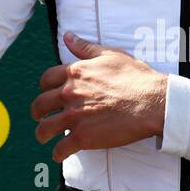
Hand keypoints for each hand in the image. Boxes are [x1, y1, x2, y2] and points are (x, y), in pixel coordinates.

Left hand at [30, 31, 167, 162]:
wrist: (152, 102)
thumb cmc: (135, 77)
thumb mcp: (109, 55)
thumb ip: (85, 48)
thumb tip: (67, 36)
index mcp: (74, 73)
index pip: (46, 79)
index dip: (44, 87)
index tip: (47, 93)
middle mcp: (69, 93)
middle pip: (40, 104)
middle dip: (37, 112)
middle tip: (40, 116)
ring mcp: (74, 116)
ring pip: (45, 128)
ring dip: (42, 134)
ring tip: (44, 137)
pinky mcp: (83, 137)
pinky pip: (61, 148)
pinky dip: (58, 153)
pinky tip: (59, 154)